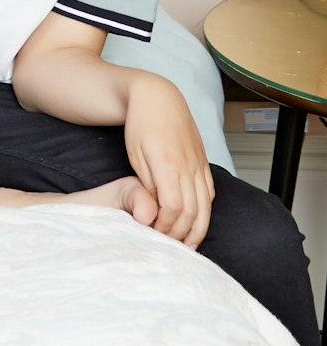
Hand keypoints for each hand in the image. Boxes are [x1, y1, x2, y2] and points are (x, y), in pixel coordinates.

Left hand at [122, 75, 214, 247]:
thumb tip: (155, 213)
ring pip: (205, 206)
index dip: (165, 227)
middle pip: (191, 212)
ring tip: (187, 247)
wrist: (158, 96)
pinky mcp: (203, 162)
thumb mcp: (136, 155)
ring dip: (197, 230)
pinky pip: (210, 193)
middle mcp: (189, 166)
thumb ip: (148, 185)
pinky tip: (197, 224)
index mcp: (168, 164)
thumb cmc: (140, 124)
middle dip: (181, 234)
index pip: (172, 208)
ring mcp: (199, 164)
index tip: (154, 236)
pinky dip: (205, 213)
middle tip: (169, 249)